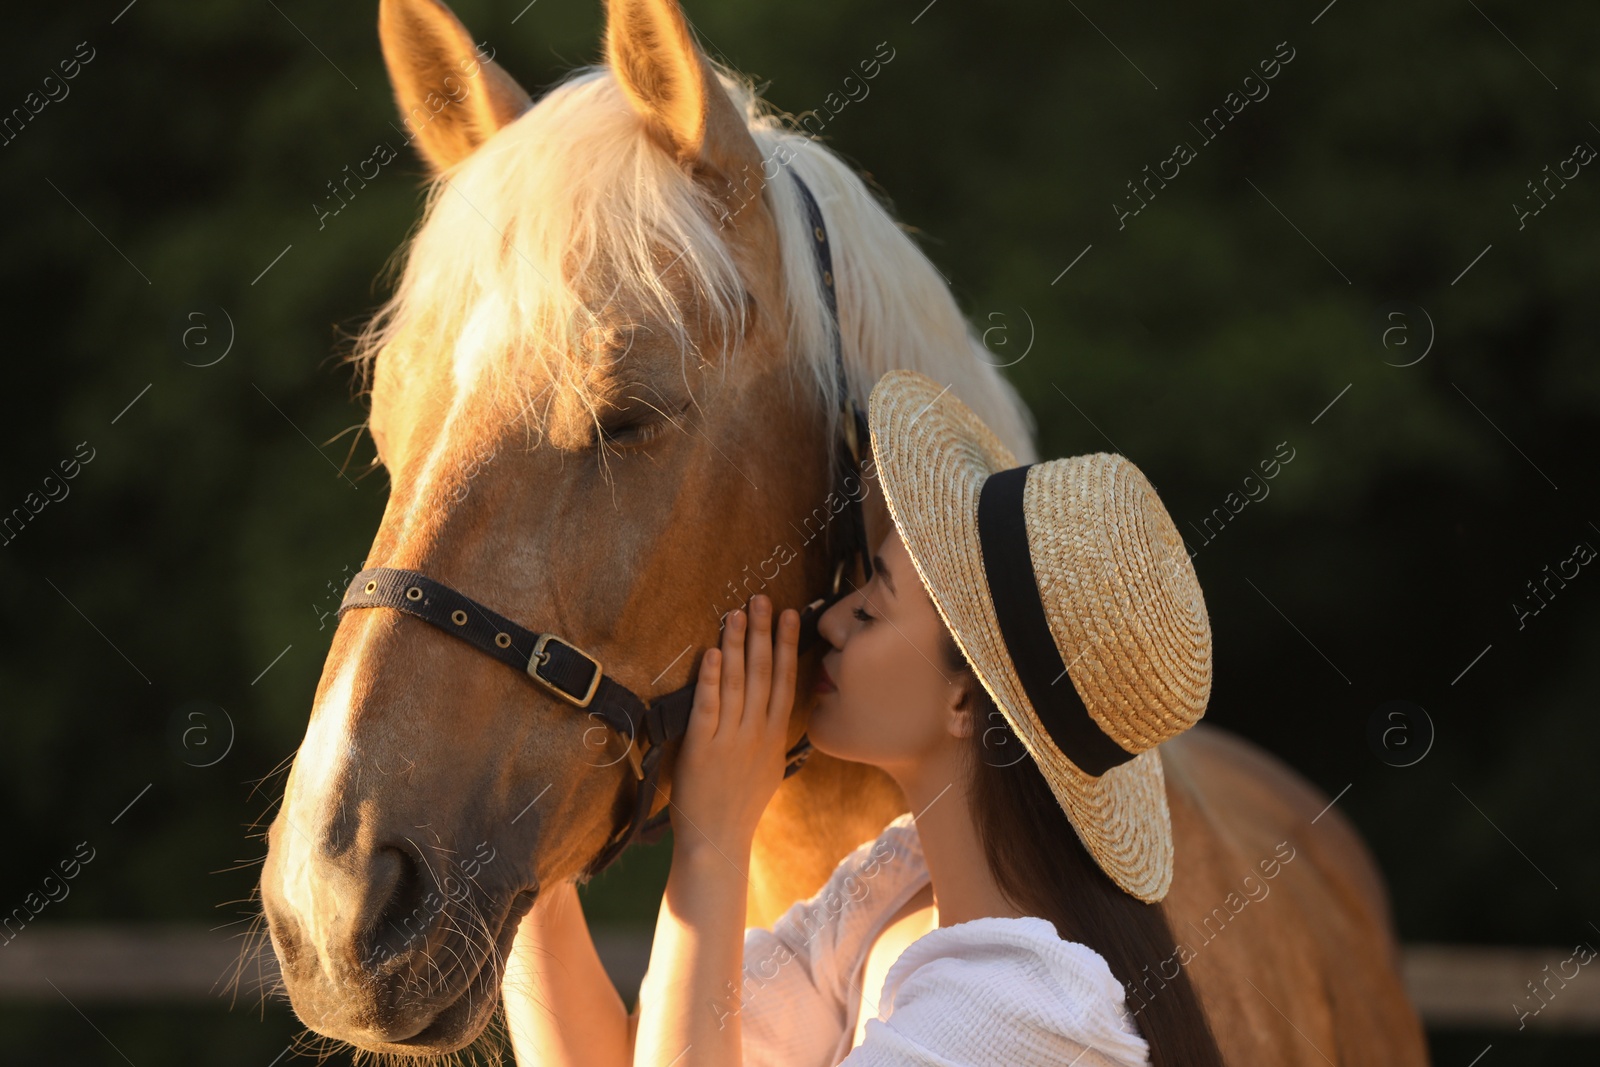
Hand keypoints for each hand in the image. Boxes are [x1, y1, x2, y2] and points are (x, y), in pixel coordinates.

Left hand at [670, 594, 800, 859]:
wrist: (717, 844)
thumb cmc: (738, 809)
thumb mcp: (767, 771)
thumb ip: (772, 739)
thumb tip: (776, 713)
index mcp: (774, 737)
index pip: (785, 681)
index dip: (788, 646)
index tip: (790, 615)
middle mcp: (757, 734)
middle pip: (764, 674)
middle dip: (763, 633)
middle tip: (761, 599)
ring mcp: (731, 740)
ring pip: (739, 683)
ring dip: (737, 645)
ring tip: (736, 613)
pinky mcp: (703, 748)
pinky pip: (709, 706)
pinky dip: (711, 678)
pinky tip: (713, 653)